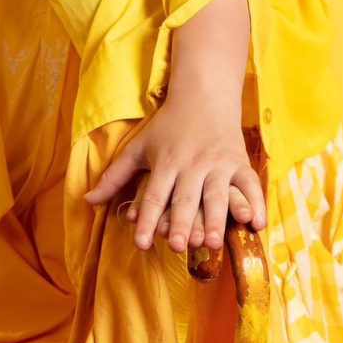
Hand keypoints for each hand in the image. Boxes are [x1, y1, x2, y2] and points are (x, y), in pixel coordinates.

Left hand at [81, 83, 266, 251]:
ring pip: (217, 195)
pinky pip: (249, 185)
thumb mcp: (137, 147)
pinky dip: (255, 204)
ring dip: (216, 219)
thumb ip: (114, 177)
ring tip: (212, 243)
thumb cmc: (167, 127)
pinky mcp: (239, 163)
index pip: (153, 195)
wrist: (204, 96)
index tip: (141, 243)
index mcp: (166, 162)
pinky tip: (256, 225)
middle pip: (185, 198)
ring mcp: (218, 164)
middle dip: (182, 222)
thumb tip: (86, 200)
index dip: (147, 219)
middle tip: (178, 246)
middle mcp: (192, 165)